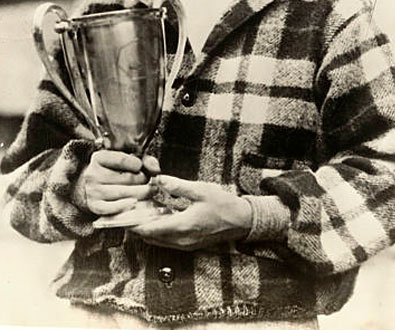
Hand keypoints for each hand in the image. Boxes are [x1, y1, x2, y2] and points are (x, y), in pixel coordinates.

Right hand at [78, 149, 153, 215]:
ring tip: (150, 192)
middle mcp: (93, 174)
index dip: (137, 164)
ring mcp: (93, 191)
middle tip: (150, 182)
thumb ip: (144, 161)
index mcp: (99, 158)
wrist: (94, 187)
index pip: (122, 160)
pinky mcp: (95, 206)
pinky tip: (136, 203)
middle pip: (126, 178)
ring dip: (141, 193)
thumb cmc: (115, 172)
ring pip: (123, 193)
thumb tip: (156, 170)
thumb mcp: (127, 160)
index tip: (141, 167)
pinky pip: (112, 208)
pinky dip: (126, 206)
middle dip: (143, 180)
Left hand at [131, 175, 252, 249]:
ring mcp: (185, 245)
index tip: (122, 215)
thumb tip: (159, 179)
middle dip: (137, 226)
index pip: (149, 229)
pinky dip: (159, 232)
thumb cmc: (222, 204)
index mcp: (182, 226)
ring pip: (158, 241)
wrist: (241, 221)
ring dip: (148, 230)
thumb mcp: (200, 190)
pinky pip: (167, 241)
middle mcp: (181, 240)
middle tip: (129, 211)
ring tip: (141, 213)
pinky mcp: (190, 245)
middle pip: (150, 238)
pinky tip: (159, 217)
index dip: (133, 224)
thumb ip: (178, 186)